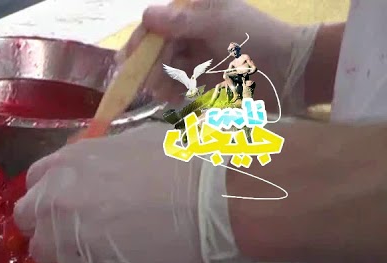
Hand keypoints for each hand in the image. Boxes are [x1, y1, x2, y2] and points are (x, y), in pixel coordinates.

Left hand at [12, 125, 243, 262]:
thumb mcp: (134, 143)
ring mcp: (68, 236)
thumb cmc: (187, 162)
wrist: (217, 198)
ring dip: (64, 253)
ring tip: (99, 251)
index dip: (50, 196)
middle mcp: (57, 198)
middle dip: (47, 226)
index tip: (67, 205)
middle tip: (78, 232)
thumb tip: (98, 170)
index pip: (34, 183)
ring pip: (44, 253)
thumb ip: (100, 160)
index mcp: (68, 163)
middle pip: (28, 220)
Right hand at [123, 0, 317, 110]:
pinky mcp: (203, 77)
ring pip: (164, 68)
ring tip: (164, 94)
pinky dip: (172, 92)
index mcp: (196, 9)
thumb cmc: (255, 41)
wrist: (289, 71)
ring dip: (160, 82)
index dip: (139, 42)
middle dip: (150, 67)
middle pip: (156, 48)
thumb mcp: (217, 25)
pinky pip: (177, 85)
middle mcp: (193, 29)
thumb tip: (145, 14)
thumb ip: (180, 21)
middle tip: (148, 85)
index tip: (127, 63)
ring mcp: (198, 54)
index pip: (156, 23)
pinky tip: (174, 99)